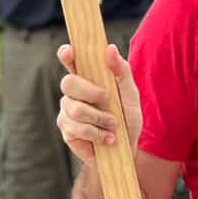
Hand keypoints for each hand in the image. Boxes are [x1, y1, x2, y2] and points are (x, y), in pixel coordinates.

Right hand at [56, 43, 141, 166]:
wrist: (126, 149)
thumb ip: (121, 70)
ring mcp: (67, 111)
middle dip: (90, 91)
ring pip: (74, 108)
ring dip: (99, 117)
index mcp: (88, 77)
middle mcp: (73, 92)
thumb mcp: (130, 93)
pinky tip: (108, 138)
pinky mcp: (67, 130)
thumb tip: (110, 49)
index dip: (66, 54)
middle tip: (107, 99)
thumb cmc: (128, 117)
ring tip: (114, 125)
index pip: (71, 60)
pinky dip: (97, 133)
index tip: (69, 51)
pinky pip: (77, 128)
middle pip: (68, 82)